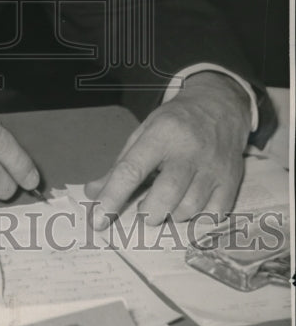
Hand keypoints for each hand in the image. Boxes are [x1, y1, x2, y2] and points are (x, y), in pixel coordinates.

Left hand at [84, 72, 251, 227]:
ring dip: (171, 216)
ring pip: (190, 208)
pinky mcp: (232, 180)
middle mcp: (189, 150)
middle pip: (166, 194)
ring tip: (165, 205)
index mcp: (161, 134)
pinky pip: (213, 214)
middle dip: (149, 212)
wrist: (219, 106)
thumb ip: (120, 164)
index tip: (99, 219)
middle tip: (143, 211)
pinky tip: (188, 205)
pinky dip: (197, 219)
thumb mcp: (144, 132)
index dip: (112, 197)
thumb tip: (93, 193)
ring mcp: (213, 166)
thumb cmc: (175, 123)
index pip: (132, 170)